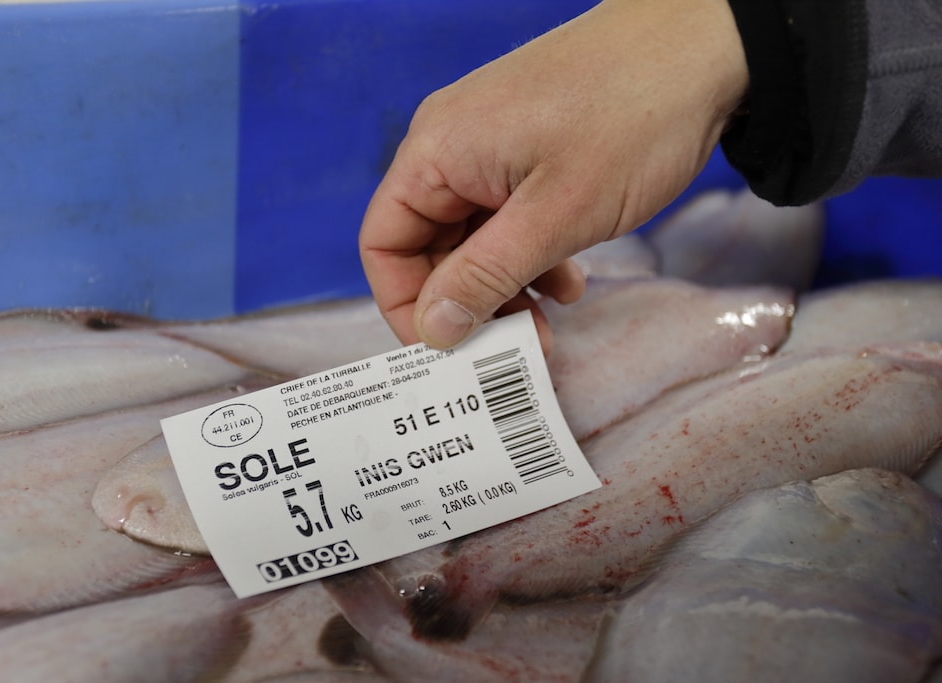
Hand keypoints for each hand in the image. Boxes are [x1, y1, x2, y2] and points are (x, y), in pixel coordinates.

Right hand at [359, 0, 747, 350]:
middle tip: (514, 347)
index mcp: (438, 150)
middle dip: (467, 304)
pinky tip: (569, 280)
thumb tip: (433, 330)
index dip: (407, 306)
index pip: (385, 242)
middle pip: (429, 246)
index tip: (448, 352)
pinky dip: (532, 256)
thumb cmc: (632, 117)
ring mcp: (492, 146)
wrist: (707, 46)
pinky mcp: (530, 149)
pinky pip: (509, 217)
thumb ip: (485, 277)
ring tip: (548, 322)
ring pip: (473, 238)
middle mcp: (453, 145)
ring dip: (504, 286)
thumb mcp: (555, 216)